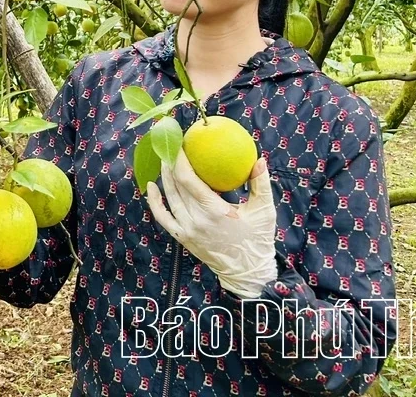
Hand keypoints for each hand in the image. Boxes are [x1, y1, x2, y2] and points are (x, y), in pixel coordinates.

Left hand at [145, 150, 277, 299]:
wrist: (247, 271)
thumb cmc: (257, 239)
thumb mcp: (264, 211)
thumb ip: (261, 184)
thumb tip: (259, 159)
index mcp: (214, 211)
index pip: (188, 180)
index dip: (180, 160)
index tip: (180, 144)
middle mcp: (196, 220)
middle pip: (176, 186)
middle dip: (172, 163)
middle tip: (172, 146)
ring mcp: (187, 230)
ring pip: (169, 198)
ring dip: (164, 178)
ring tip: (164, 160)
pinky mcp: (182, 237)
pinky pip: (163, 217)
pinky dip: (154, 202)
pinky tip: (151, 187)